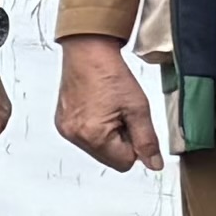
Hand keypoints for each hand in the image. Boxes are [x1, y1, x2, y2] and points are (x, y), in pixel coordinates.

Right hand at [53, 34, 160, 171]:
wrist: (88, 51)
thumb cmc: (110, 73)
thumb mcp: (138, 107)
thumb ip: (147, 140)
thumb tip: (154, 165)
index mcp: (94, 135)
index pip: (125, 163)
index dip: (135, 144)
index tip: (132, 121)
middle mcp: (75, 136)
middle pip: (110, 158)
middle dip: (120, 141)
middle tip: (121, 114)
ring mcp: (66, 130)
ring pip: (98, 149)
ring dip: (107, 135)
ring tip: (108, 108)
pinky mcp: (61, 123)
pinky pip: (84, 138)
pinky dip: (94, 128)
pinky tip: (96, 108)